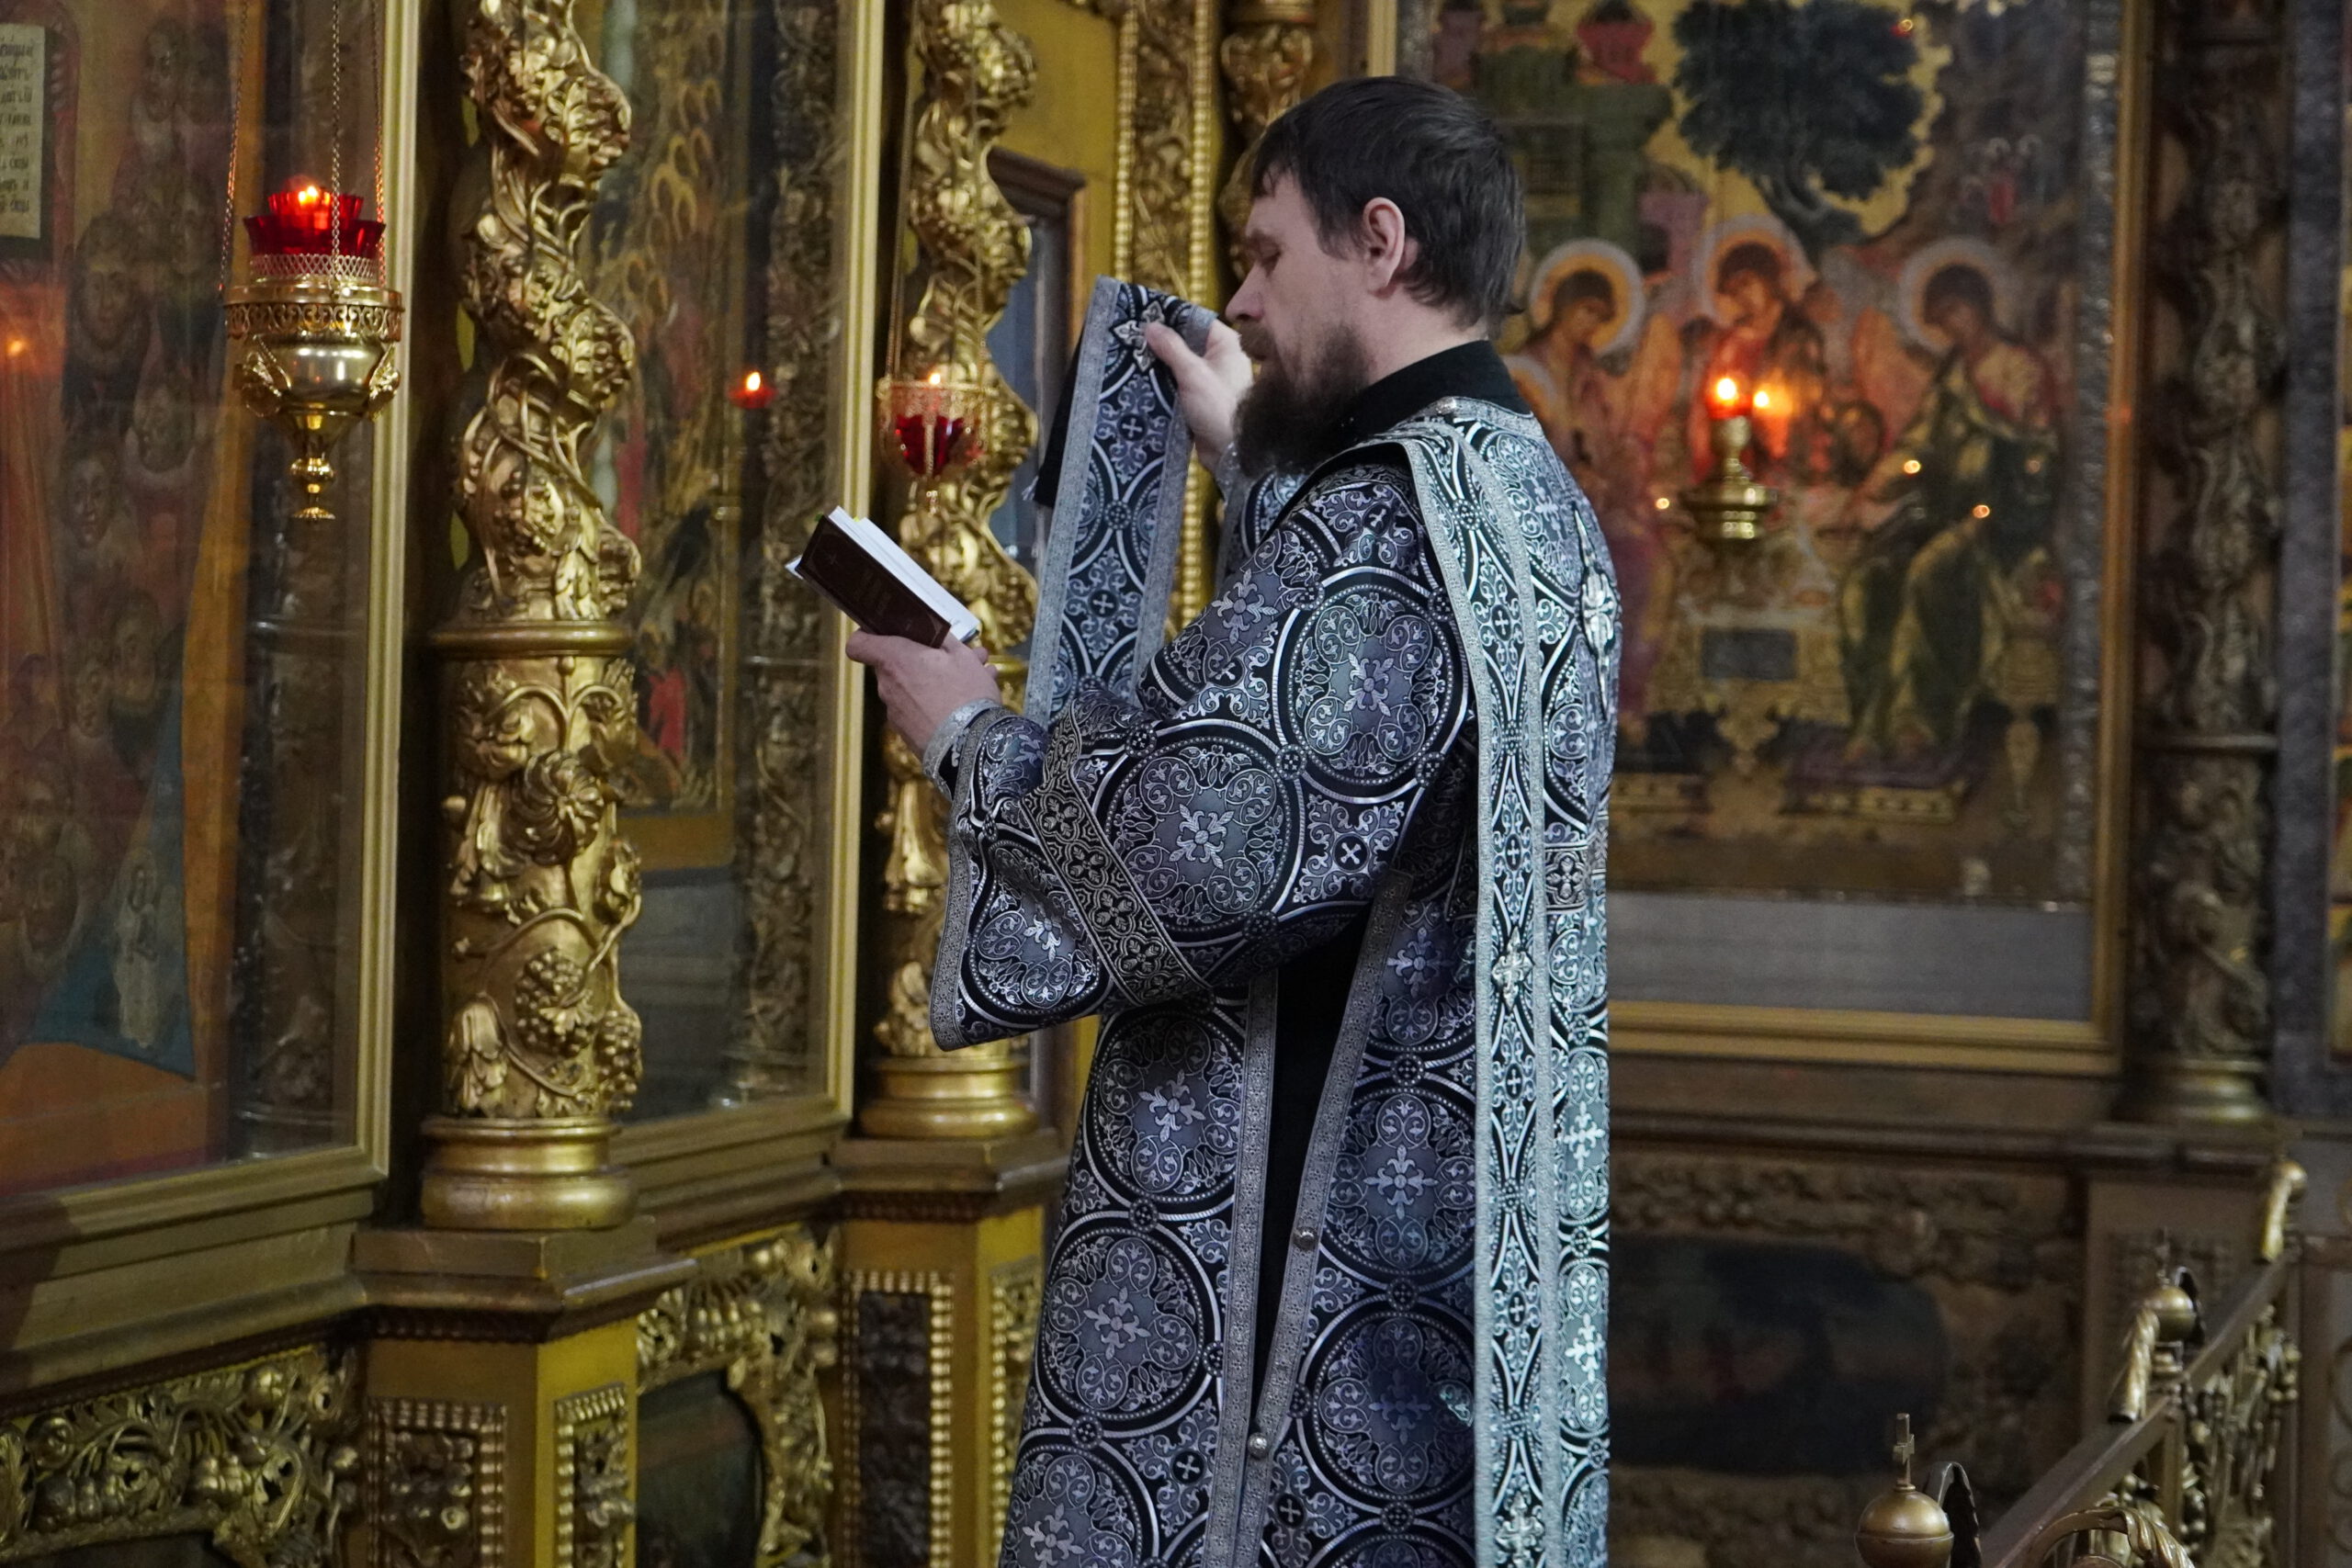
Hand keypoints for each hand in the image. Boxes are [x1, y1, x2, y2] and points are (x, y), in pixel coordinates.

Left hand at [846, 631, 1002, 752]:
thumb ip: (942, 638)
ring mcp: (895, 712)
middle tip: (957, 655)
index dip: (869, 634)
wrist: (969, 748)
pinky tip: (970, 702)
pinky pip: (920, 710)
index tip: (887, 632)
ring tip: (977, 677)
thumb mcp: (961, 656)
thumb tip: (934, 631)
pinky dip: (938, 703)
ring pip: (913, 687)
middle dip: (923, 658)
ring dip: (937, 680)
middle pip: (895, 664)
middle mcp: (887, 686)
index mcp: (895, 659)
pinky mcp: (907, 734)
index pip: (859, 643)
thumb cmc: (964, 694)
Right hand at [1145, 319, 1253, 464]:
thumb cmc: (1219, 407)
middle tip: (1131, 337)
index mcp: (1226, 345)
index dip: (1172, 318)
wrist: (1231, 453)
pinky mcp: (1199, 400)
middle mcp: (1220, 359)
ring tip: (1130, 356)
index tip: (1145, 316)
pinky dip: (1163, 383)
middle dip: (1160, 343)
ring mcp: (1209, 380)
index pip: (1196, 321)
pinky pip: (1178, 385)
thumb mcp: (1193, 373)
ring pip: (1179, 365)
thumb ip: (1172, 348)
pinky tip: (1141, 380)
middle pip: (1186, 343)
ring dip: (1159, 365)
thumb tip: (1151, 326)